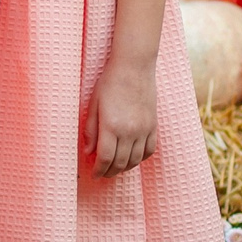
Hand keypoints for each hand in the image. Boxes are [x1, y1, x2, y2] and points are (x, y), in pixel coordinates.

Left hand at [84, 59, 158, 177]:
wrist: (134, 67)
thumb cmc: (110, 83)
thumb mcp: (93, 105)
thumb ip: (91, 130)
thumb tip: (88, 152)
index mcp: (112, 126)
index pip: (105, 158)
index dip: (99, 170)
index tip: (94, 174)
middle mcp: (130, 131)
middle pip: (121, 162)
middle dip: (110, 172)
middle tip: (102, 174)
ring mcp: (144, 129)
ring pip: (136, 159)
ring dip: (125, 168)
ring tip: (115, 169)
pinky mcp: (153, 125)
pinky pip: (149, 150)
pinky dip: (140, 158)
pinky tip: (132, 158)